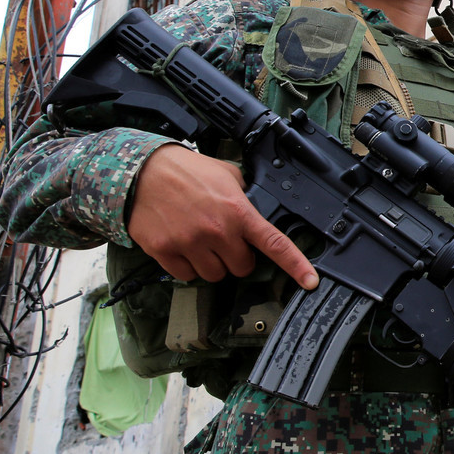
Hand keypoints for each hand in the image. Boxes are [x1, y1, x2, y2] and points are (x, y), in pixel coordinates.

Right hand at [127, 144, 317, 288]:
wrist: (142, 172)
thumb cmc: (186, 171)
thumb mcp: (228, 175)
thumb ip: (246, 196)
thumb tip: (257, 210)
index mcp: (238, 211)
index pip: (274, 243)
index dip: (296, 265)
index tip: (310, 281)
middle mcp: (217, 231)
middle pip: (242, 268)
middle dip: (237, 258)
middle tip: (224, 240)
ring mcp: (190, 243)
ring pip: (215, 275)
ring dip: (212, 264)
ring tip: (201, 241)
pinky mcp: (166, 252)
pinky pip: (187, 276)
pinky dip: (187, 267)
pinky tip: (183, 247)